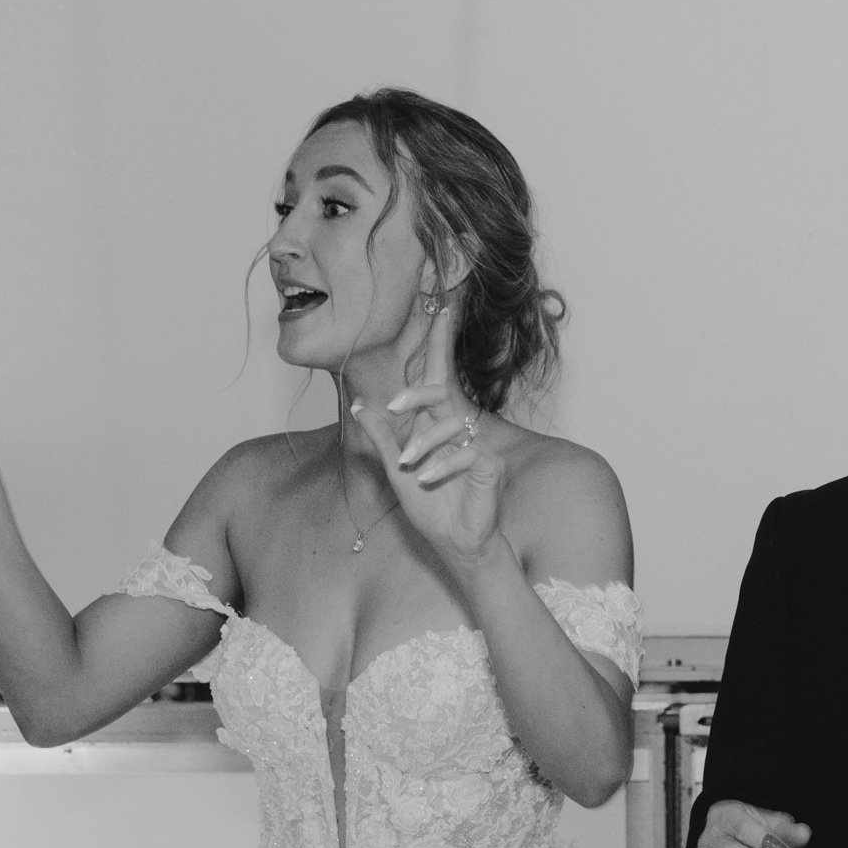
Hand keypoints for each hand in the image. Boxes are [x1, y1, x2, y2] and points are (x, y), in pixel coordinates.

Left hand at [350, 296, 501, 567]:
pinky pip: (462, 454)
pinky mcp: (489, 463)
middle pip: (445, 388)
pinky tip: (426, 480)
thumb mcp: (395, 471)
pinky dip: (440, 468)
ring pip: (448, 427)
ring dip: (423, 448)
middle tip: (395, 405)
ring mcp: (476, 443)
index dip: (440, 340)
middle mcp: (458, 427)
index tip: (442, 303)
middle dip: (421, 387)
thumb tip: (358, 402)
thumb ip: (380, 437)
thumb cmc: (430, 509)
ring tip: (409, 467)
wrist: (457, 543)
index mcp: (436, 422)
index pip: (437, 375)